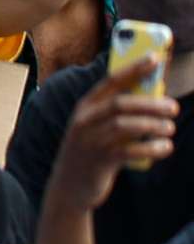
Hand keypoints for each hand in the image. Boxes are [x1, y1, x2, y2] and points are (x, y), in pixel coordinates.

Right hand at [48, 57, 178, 211]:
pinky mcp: (100, 160)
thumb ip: (117, 114)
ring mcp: (90, 140)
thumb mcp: (98, 127)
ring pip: (125, 126)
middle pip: (120, 104)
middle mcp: (85, 119)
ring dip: (153, 125)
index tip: (156, 58)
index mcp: (86, 106)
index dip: (134, 68)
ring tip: (169, 128)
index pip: (111, 81)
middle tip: (173, 107)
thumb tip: (154, 99)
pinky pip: (129, 151)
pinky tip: (165, 147)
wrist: (70, 185)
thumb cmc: (92, 151)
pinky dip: (151, 148)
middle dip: (150, 103)